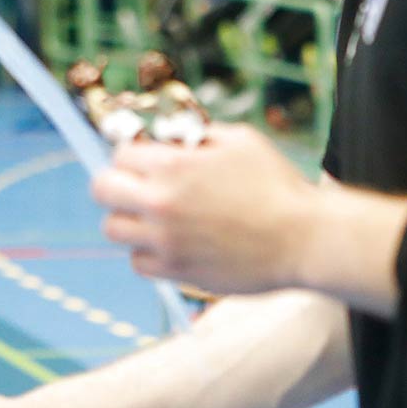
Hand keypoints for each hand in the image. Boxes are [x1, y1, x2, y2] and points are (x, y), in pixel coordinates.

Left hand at [91, 124, 317, 295]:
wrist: (304, 239)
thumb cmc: (278, 185)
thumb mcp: (240, 140)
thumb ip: (197, 135)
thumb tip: (167, 138)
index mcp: (174, 167)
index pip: (120, 155)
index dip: (133, 155)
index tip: (146, 161)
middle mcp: (161, 204)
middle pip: (102, 190)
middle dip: (117, 184)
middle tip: (137, 187)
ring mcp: (166, 242)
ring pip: (114, 229)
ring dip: (131, 220)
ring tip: (157, 217)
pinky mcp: (177, 272)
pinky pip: (138, 262)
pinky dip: (149, 252)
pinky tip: (173, 242)